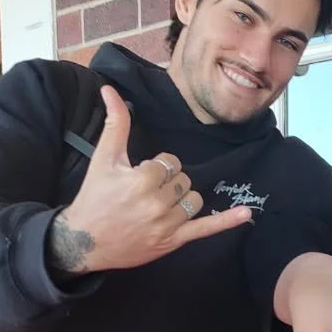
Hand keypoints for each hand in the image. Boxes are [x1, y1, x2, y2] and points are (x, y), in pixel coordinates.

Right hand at [49, 86, 252, 273]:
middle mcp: (158, 203)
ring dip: (182, 199)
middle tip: (144, 192)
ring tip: (159, 204)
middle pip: (184, 180)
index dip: (156, 167)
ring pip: (195, 199)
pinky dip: (226, 221)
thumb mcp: (104, 158)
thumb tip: (111, 90)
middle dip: (168, 182)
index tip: (139, 176)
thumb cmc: (94, 197)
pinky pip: (206, 228)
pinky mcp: (173, 241)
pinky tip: (246, 214)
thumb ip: (115, 123)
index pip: (170, 162)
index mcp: (143, 179)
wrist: (85, 241)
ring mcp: (167, 224)